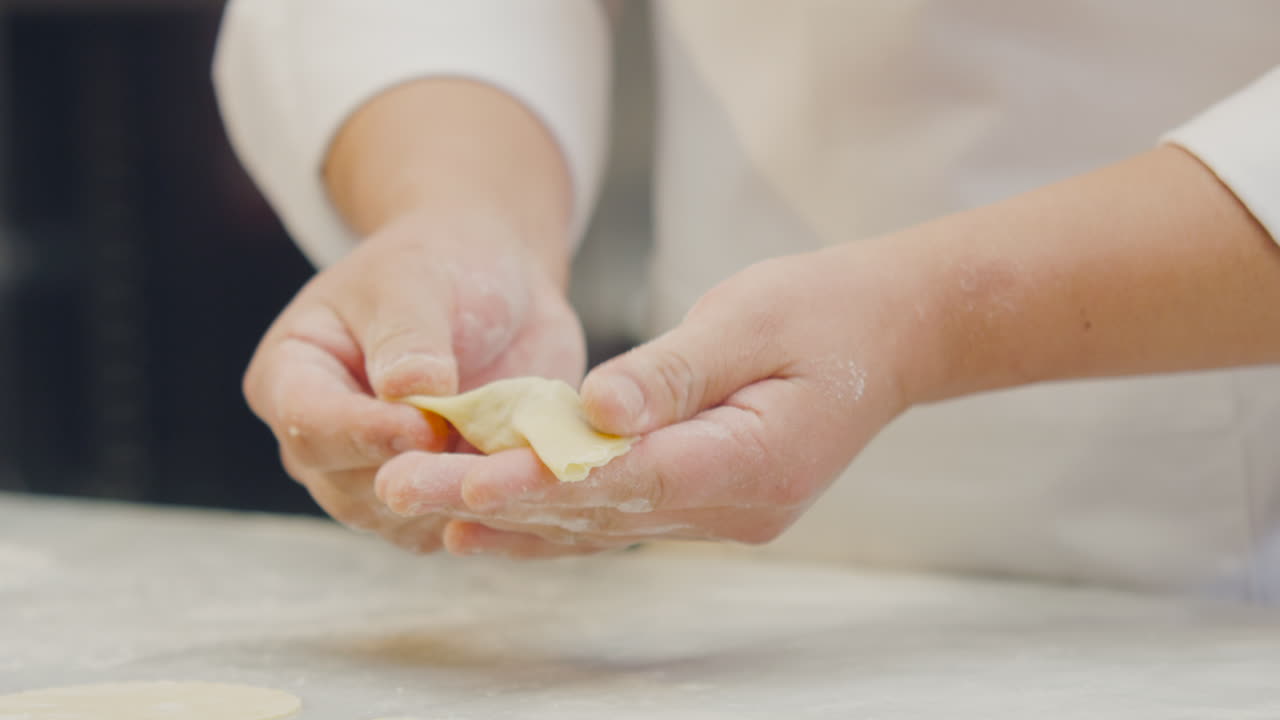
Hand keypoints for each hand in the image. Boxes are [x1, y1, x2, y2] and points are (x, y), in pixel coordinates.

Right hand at [243, 207, 584, 552]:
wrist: (494, 284)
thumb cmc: (440, 265)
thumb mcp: (417, 279)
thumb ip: (409, 334)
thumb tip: (408, 388)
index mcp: (291, 378)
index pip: (309, 423)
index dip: (363, 434)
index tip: (423, 428)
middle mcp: (324, 441)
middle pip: (348, 488)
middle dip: (412, 478)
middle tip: (474, 457)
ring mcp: (376, 477)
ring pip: (402, 520)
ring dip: (456, 501)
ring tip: (509, 470)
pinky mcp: (434, 497)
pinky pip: (455, 524)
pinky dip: (491, 511)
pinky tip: (527, 485)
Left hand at [374, 243, 923, 554]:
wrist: (889, 338)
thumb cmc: (825, 312)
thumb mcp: (751, 318)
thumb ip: (671, 369)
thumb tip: (594, 407)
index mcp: (756, 459)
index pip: (633, 478)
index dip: (546, 483)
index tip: (467, 484)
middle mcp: (736, 506)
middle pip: (600, 512)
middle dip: (499, 504)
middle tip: (402, 490)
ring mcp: (725, 515)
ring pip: (602, 526)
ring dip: (513, 519)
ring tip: (422, 509)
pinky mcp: (709, 504)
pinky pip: (619, 518)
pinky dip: (554, 518)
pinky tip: (488, 522)